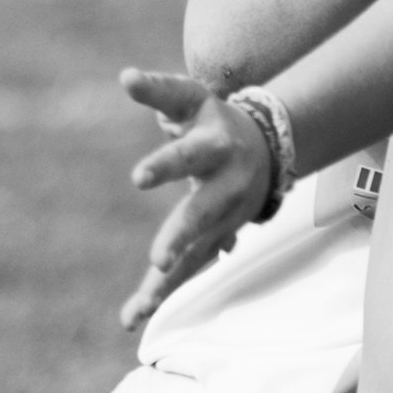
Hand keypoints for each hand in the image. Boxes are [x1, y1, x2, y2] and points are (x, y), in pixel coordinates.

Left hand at [113, 69, 285, 327]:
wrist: (267, 150)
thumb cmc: (214, 120)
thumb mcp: (191, 97)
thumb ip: (158, 89)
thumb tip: (125, 77)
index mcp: (213, 148)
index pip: (186, 155)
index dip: (164, 165)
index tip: (136, 178)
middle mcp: (223, 187)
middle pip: (201, 213)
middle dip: (181, 237)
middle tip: (158, 260)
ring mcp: (223, 219)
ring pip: (197, 253)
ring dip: (169, 281)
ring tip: (140, 309)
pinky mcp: (216, 241)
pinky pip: (189, 270)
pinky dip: (161, 293)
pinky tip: (131, 316)